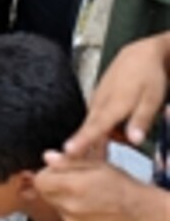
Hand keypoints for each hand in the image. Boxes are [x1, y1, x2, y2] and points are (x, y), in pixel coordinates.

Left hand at [35, 153, 145, 220]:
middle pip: (44, 193)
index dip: (48, 173)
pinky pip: (64, 217)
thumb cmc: (119, 184)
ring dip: (62, 198)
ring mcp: (73, 220)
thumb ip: (68, 161)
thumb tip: (47, 157)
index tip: (58, 171)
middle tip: (72, 181)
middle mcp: (70, 205)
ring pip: (54, 205)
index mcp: (73, 186)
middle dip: (53, 185)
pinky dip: (71, 211)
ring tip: (83, 194)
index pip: (40, 180)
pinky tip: (87, 206)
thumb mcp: (96, 164)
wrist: (138, 210)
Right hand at [65, 34, 169, 154]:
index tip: (68, 151)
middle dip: (79, 149)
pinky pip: (93, 122)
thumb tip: (134, 141)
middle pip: (87, 131)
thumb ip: (141, 120)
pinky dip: (95, 133)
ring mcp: (95, 103)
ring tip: (89, 159)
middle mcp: (99, 105)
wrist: (139, 55)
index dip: (81, 140)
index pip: (95, 127)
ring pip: (90, 127)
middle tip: (68, 165)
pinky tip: (103, 141)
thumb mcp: (152, 98)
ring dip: (90, 143)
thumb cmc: (148, 76)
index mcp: (113, 106)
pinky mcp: (96, 103)